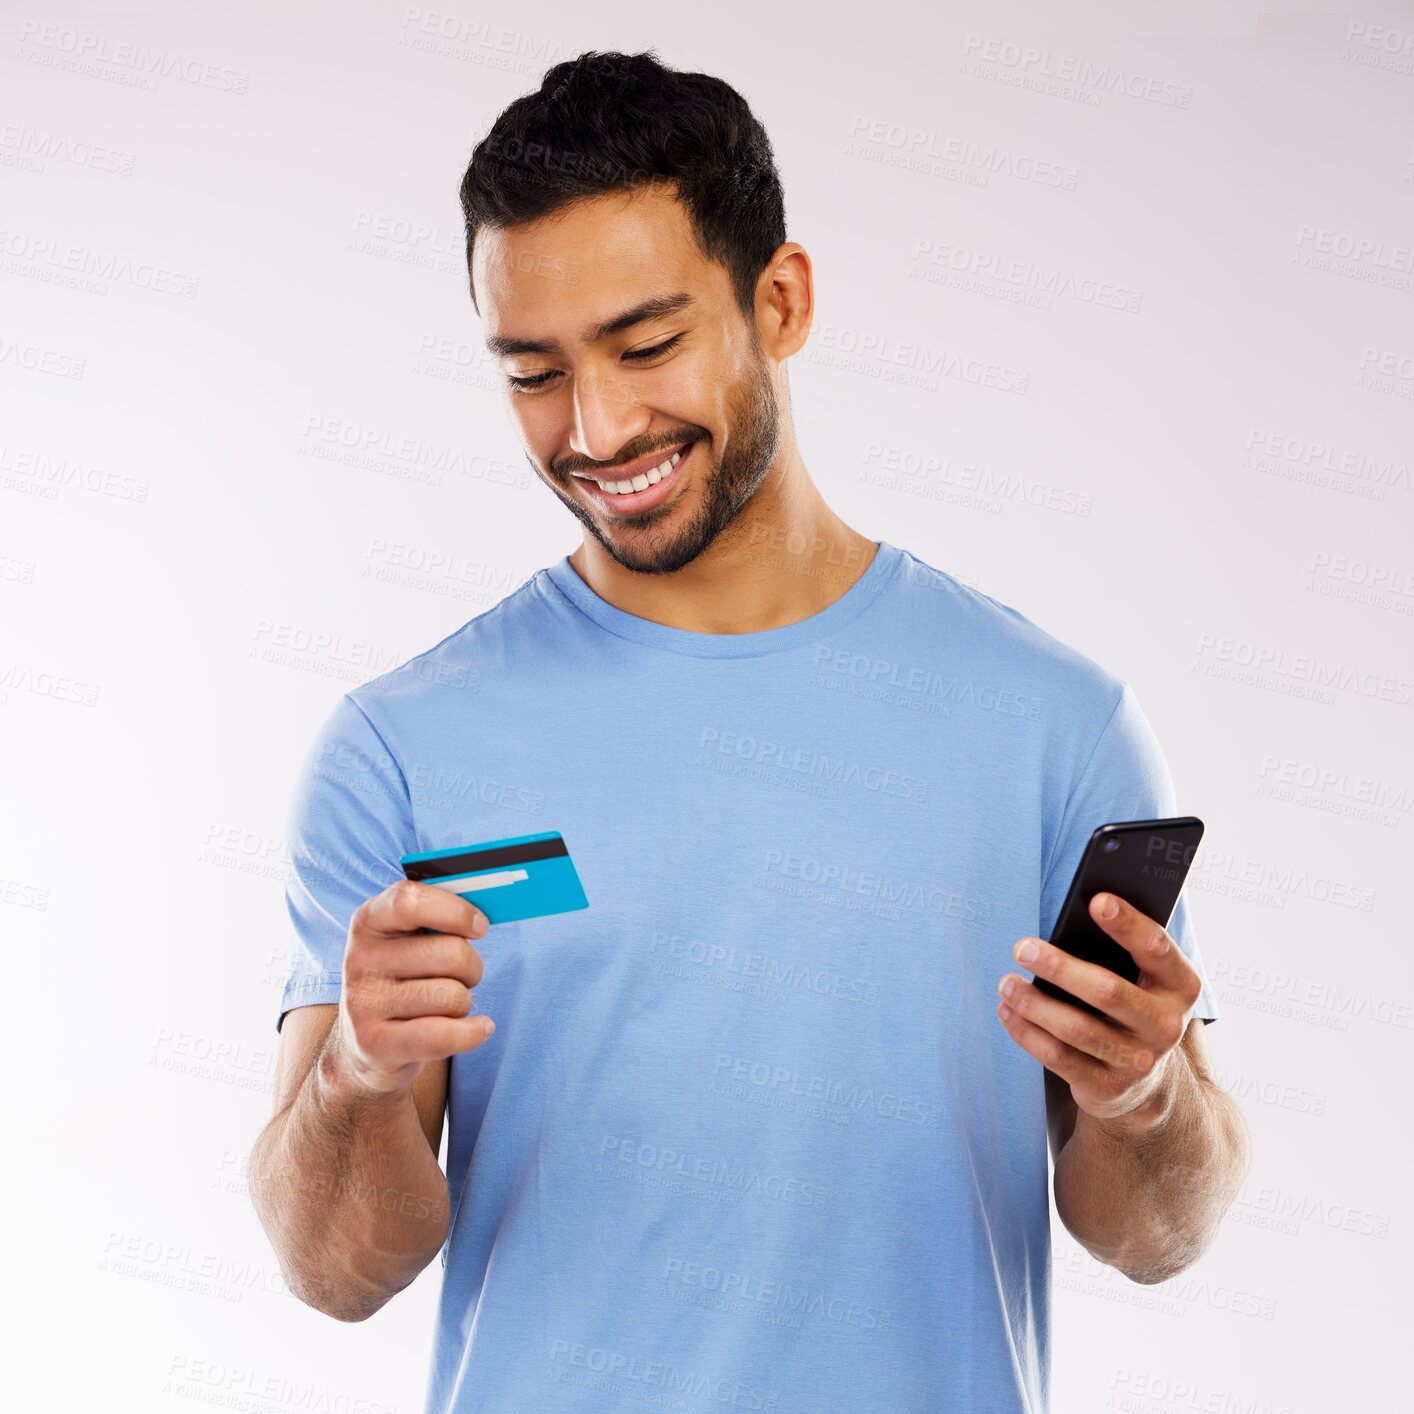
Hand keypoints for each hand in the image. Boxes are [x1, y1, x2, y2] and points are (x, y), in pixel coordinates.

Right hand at [327, 879, 494, 1096]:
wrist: (364, 1045)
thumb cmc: (401, 981)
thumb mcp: (406, 941)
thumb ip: (438, 919)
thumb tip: (481, 919)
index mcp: (368, 922)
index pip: (410, 901)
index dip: (455, 911)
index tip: (479, 926)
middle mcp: (360, 960)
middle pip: (451, 953)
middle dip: (472, 967)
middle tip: (463, 976)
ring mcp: (363, 1004)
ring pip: (453, 996)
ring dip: (464, 1002)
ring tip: (447, 1005)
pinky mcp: (375, 1044)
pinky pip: (444, 1035)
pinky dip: (472, 1033)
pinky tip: (478, 1028)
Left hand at [995, 892, 1204, 1126]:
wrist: (1145, 1082)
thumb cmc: (1132, 1006)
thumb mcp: (1143, 979)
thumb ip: (1122, 951)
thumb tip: (1078, 912)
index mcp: (1181, 986)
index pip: (1156, 948)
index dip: (1128, 924)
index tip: (1096, 901)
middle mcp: (1167, 1026)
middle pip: (1108, 992)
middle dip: (1060, 968)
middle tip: (1022, 948)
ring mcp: (1139, 1061)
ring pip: (1076, 1029)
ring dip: (1034, 1003)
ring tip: (1006, 982)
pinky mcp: (1108, 1088)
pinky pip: (1058, 1057)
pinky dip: (1026, 1031)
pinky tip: (1007, 1010)